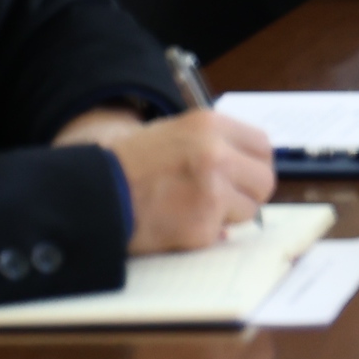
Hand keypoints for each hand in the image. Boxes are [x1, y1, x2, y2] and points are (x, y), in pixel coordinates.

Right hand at [63, 108, 276, 253]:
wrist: (94, 193)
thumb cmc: (130, 166)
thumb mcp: (173, 135)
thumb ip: (214, 146)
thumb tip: (249, 173)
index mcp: (210, 125)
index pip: (263, 146)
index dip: (253, 164)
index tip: (243, 175)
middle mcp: (215, 154)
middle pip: (265, 180)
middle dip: (247, 193)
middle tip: (223, 198)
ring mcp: (211, 190)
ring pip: (248, 210)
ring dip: (227, 215)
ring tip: (190, 208)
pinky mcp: (202, 225)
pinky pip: (221, 233)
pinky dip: (204, 234)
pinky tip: (176, 223)